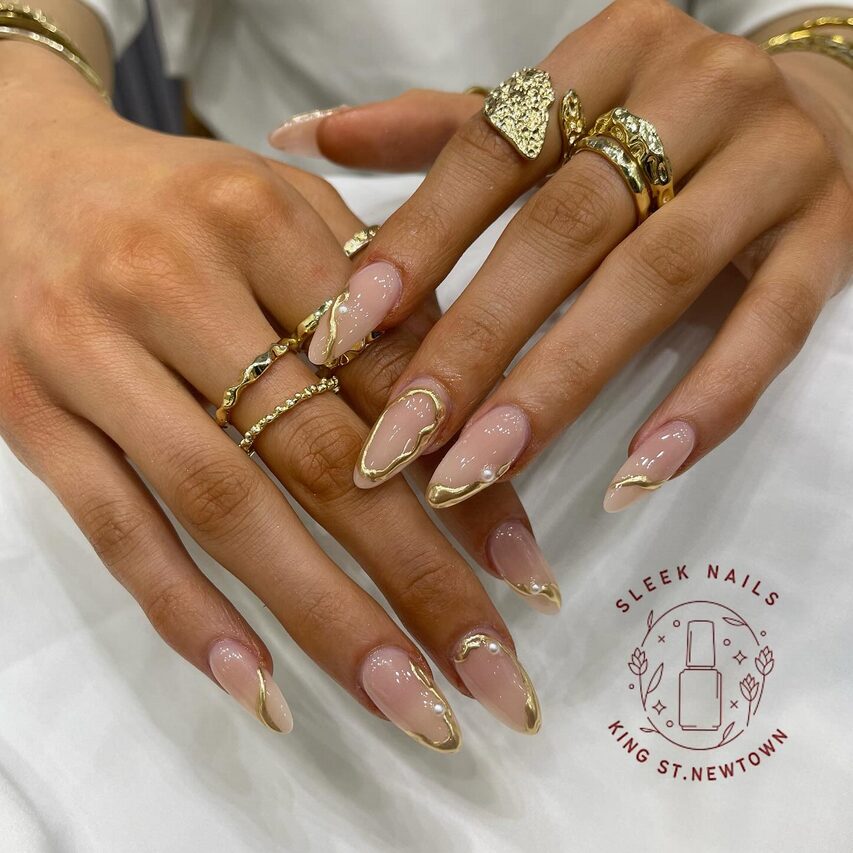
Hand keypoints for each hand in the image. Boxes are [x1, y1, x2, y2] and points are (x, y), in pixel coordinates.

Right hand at [0, 44, 551, 748]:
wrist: (17, 171)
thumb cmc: (178, 203)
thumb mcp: (285, 212)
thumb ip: (377, 306)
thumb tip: (467, 432)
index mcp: (263, 220)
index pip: (389, 377)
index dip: (465, 482)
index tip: (522, 577)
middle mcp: (178, 283)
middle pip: (319, 456)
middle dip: (418, 577)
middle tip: (492, 677)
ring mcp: (94, 354)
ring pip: (226, 506)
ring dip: (326, 618)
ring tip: (408, 704)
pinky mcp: (30, 414)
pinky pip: (116, 528)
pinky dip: (189, 614)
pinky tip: (260, 688)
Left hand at [273, 0, 852, 510]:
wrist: (834, 100)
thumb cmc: (661, 119)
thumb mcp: (555, 107)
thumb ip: (436, 131)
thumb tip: (300, 135)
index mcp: (604, 56)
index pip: (490, 150)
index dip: (416, 244)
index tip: (343, 337)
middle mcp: (689, 93)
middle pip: (562, 229)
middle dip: (475, 343)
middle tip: (399, 443)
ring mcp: (772, 163)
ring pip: (653, 281)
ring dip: (560, 384)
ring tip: (481, 470)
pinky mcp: (833, 235)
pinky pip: (770, 327)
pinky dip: (705, 402)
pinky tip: (636, 473)